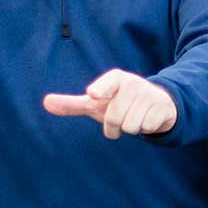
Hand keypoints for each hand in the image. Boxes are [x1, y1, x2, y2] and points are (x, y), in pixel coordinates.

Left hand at [43, 69, 177, 138]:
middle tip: (120, 117)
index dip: (100, 90)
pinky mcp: (162, 106)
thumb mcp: (96, 103)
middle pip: (114, 119)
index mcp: (115, 79)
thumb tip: (45, 103)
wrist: (156, 102)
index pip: (107, 84)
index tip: (92, 95)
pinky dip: (145, 128)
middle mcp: (132, 83)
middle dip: (114, 127)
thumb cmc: (119, 102)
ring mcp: (149, 94)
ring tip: (134, 117)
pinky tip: (147, 118)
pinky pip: (146, 128)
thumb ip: (72, 104)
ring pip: (130, 126)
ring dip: (130, 128)